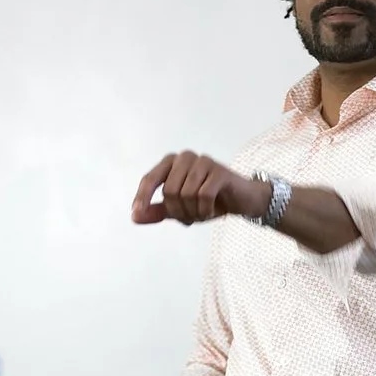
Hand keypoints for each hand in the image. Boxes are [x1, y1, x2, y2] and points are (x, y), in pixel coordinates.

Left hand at [133, 152, 262, 225]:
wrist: (241, 200)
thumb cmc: (208, 201)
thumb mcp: (179, 209)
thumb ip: (157, 211)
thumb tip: (134, 217)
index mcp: (171, 163)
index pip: (150, 179)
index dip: (142, 197)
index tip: (136, 213)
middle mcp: (185, 158)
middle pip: (169, 192)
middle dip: (178, 212)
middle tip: (191, 218)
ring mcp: (202, 162)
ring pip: (186, 194)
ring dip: (193, 212)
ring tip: (203, 213)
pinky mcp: (218, 171)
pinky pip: (203, 195)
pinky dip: (205, 209)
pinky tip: (211, 211)